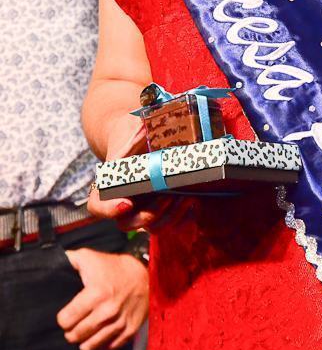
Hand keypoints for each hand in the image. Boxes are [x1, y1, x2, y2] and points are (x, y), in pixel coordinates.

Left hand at [56, 248, 148, 349]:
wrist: (145, 274)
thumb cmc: (112, 267)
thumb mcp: (88, 257)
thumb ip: (67, 260)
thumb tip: (48, 264)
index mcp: (96, 293)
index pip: (66, 321)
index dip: (62, 319)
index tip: (66, 315)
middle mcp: (108, 311)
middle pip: (77, 335)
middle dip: (71, 332)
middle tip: (73, 326)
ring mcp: (120, 322)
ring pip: (91, 346)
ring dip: (84, 341)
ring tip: (84, 333)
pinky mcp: (130, 330)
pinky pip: (109, 348)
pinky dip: (102, 345)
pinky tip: (99, 336)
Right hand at [87, 111, 190, 231]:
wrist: (142, 134)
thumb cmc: (132, 131)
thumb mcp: (132, 126)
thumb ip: (138, 129)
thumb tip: (151, 124)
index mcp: (107, 185)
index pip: (97, 206)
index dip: (109, 210)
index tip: (127, 203)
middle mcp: (123, 201)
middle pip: (127, 223)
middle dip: (148, 214)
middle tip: (167, 195)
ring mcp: (143, 208)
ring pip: (152, 226)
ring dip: (169, 216)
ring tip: (186, 197)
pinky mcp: (163, 209)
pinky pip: (172, 223)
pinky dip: (184, 216)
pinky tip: (195, 200)